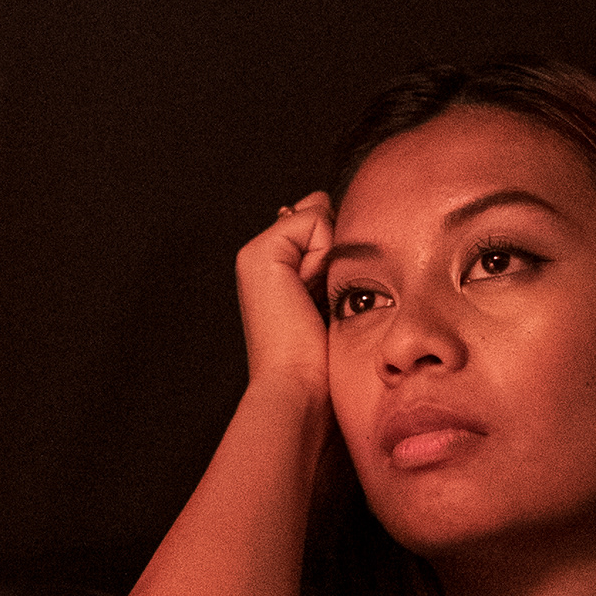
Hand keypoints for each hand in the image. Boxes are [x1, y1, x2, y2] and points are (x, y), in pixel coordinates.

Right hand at [235, 188, 332, 398]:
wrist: (299, 388)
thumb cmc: (322, 362)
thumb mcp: (334, 301)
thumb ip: (332, 256)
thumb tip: (329, 208)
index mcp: (278, 270)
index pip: (322, 225)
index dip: (339, 253)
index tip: (326, 301)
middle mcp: (262, 258)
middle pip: (322, 216)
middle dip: (336, 249)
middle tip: (318, 302)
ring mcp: (257, 253)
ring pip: (319, 215)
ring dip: (331, 255)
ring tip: (313, 300)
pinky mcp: (260, 252)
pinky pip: (313, 219)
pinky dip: (324, 253)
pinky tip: (308, 291)